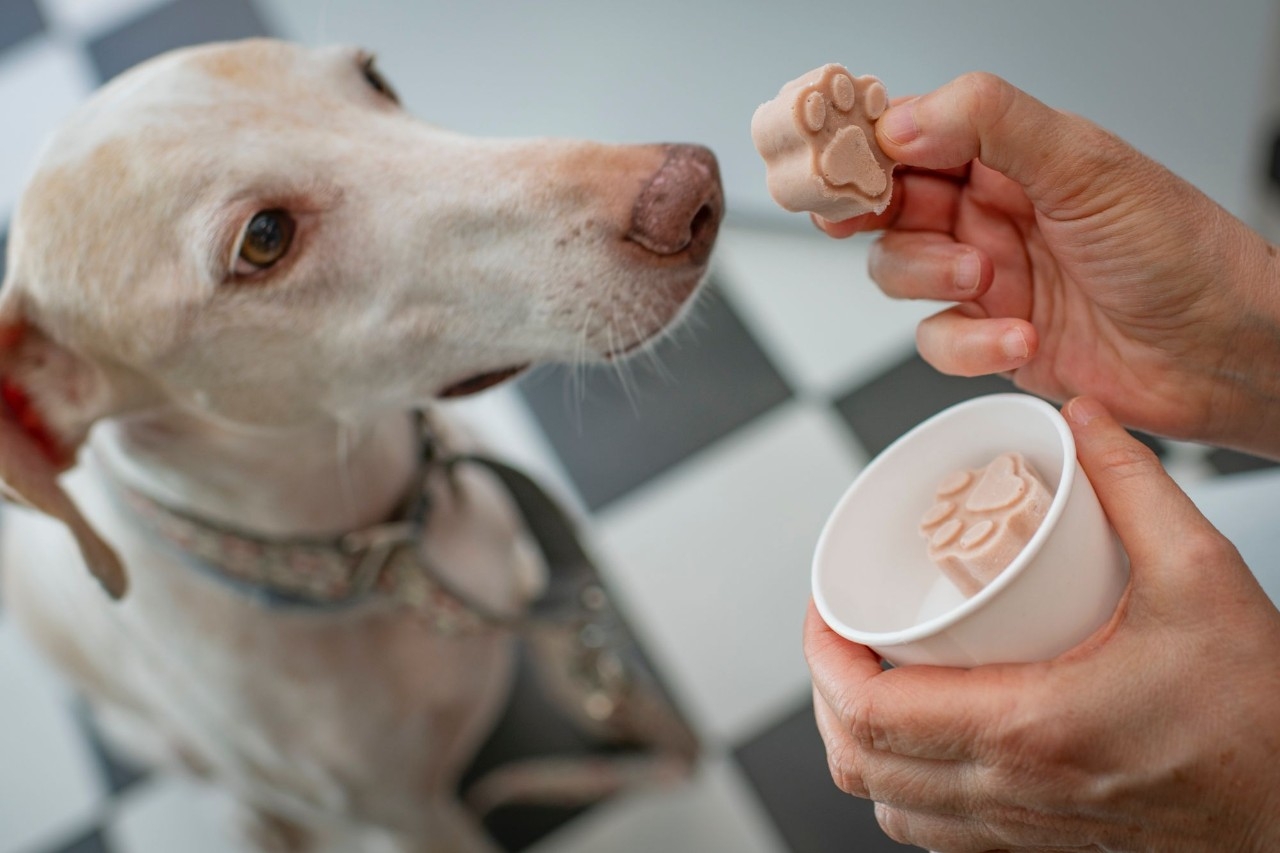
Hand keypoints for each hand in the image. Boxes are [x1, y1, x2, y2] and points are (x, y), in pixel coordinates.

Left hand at [804, 397, 1279, 851]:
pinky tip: (923, 736)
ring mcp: (1023, 830)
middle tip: (841, 631)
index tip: (827, 607)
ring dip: (859, 741)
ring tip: (870, 677)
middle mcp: (1013, 791)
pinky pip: (934, 828)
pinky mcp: (1042, 844)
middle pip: (860, 760)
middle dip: (827, 691)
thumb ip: (1136, 489)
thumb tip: (1083, 419)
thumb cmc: (1262, 714)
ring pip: (890, 804)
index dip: (824, 657)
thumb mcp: (1201, 578)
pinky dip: (902, 786)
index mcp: (1032, 729)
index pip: (872, 711)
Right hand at [818, 72, 1279, 458]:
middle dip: (873, 212)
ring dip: (927, 276)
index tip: (835, 158)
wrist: (1225, 353)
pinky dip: (967, 345)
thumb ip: (990, 125)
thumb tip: (900, 120)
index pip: (912, 132)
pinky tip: (1018, 337)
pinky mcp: (993, 340)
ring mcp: (988, 278)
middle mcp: (991, 212)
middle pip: (887, 202)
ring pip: (898, 271)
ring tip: (985, 278)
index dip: (864, 144)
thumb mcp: (1086, 165)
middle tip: (860, 216)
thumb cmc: (1181, 251)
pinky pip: (937, 341)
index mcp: (1010, 154)